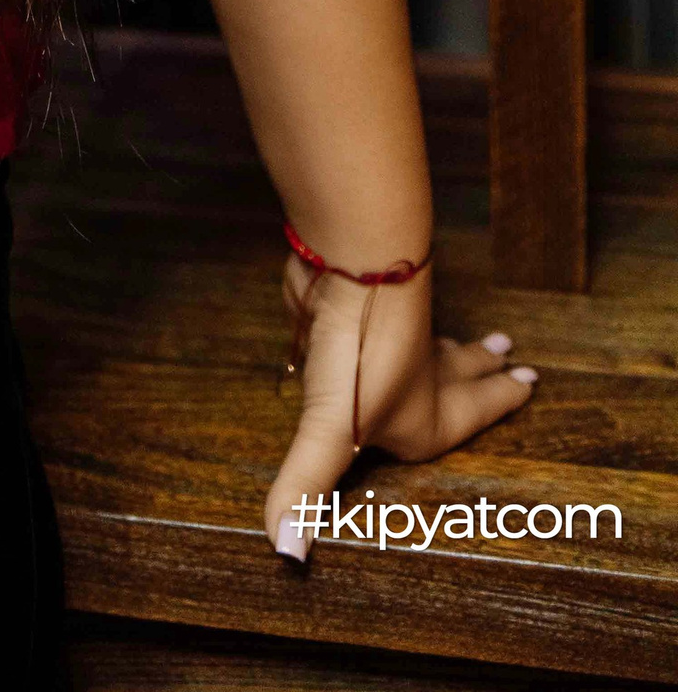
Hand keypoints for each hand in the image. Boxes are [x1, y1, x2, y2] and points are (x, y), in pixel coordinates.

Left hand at [264, 258, 537, 560]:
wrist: (347, 264)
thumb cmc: (358, 355)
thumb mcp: (331, 430)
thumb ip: (307, 489)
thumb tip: (287, 553)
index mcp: (425, 414)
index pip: (470, 413)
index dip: (499, 401)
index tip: (530, 384)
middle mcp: (419, 372)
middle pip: (463, 371)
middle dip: (486, 371)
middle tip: (517, 359)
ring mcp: (394, 331)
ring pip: (436, 339)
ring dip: (458, 344)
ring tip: (485, 341)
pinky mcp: (365, 301)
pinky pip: (392, 315)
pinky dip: (407, 315)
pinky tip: (401, 309)